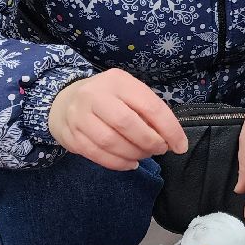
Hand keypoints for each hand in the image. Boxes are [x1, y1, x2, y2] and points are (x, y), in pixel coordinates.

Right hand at [47, 68, 186, 170]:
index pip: (149, 106)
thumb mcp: (128, 93)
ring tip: (143, 156)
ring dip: (133, 154)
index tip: (180, 146)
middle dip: (149, 142)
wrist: (64, 100)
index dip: (169, 129)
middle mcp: (96, 95)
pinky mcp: (71, 134)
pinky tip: (129, 163)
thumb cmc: (108, 99)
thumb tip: (173, 140)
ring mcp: (79, 115)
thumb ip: (149, 112)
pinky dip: (118, 163)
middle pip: (127, 124)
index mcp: (118, 81)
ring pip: (110, 142)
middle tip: (159, 150)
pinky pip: (96, 154)